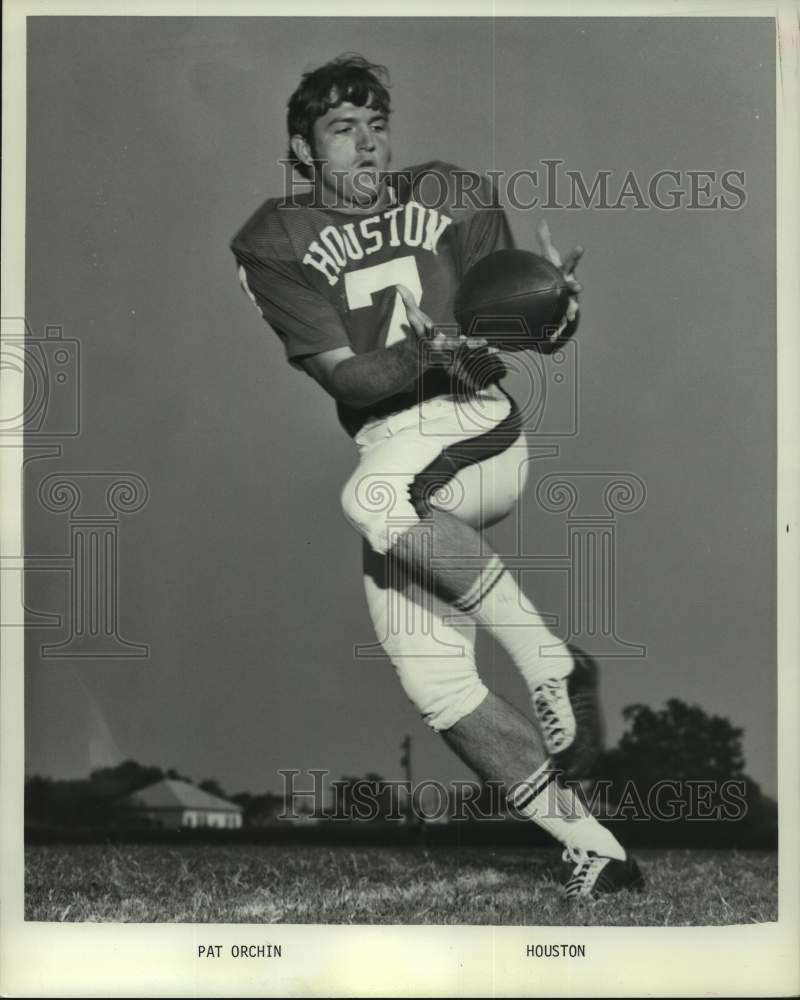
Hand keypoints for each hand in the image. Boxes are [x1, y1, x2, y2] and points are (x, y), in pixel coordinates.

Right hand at [395, 284, 504, 391]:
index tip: (430, 326)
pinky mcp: (460, 354)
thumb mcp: (412, 316)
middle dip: (460, 343)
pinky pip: (473, 355)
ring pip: (464, 351)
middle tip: (473, 340)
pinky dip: (483, 353)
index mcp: (428, 336)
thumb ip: (407, 300)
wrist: (422, 355)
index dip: (428, 328)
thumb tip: (398, 285)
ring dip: (477, 349)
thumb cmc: (419, 332)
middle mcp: (440, 346)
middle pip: (450, 344)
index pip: (427, 331)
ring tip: (492, 346)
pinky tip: (497, 350)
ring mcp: (451, 352)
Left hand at [536, 222, 582, 343]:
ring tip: (569, 317)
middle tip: (578, 287)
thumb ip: (544, 240)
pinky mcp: (560, 317)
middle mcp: (569, 289)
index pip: (570, 262)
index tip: (580, 246)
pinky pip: (557, 325)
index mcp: (565, 274)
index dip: (575, 254)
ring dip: (569, 312)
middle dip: (575, 287)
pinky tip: (550, 341)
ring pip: (570, 308)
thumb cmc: (553, 276)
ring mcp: (567, 303)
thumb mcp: (548, 258)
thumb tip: (542, 221)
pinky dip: (555, 333)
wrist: (555, 296)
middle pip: (573, 287)